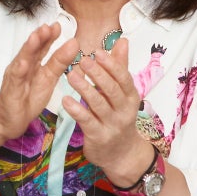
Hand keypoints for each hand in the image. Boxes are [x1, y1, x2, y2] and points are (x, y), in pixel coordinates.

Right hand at [0, 25, 74, 143]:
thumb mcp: (48, 79)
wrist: (8, 120)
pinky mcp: (11, 91)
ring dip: (29, 48)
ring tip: (36, 36)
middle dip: (39, 37)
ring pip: (22, 60)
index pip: (42, 46)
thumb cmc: (27, 98)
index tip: (58, 25)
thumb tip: (74, 43)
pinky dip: (19, 70)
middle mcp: (23, 66)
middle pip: (32, 49)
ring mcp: (15, 77)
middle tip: (49, 26)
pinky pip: (15, 80)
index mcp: (33, 63)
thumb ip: (59, 61)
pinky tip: (23, 63)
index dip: (49, 36)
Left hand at [63, 39, 151, 185]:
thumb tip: (122, 41)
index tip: (97, 52)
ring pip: (98, 104)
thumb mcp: (123, 94)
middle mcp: (124, 110)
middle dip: (98, 75)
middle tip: (83, 60)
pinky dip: (76, 110)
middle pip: (112, 90)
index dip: (112, 65)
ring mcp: (112, 125)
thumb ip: (120, 67)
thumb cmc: (118, 117)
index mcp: (131, 97)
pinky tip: (65, 100)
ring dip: (84, 89)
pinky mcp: (99, 137)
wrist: (122, 155)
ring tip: (71, 75)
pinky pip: (87, 121)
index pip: (124, 78)